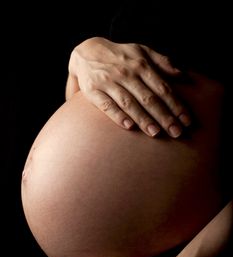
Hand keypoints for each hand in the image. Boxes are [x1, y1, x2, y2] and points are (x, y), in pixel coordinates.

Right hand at [66, 37, 190, 137]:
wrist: (86, 51)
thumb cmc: (120, 56)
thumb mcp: (142, 51)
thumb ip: (163, 62)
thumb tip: (183, 75)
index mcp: (141, 65)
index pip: (163, 88)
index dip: (176, 105)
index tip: (186, 121)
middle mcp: (126, 73)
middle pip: (149, 98)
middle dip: (164, 117)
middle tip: (176, 133)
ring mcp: (109, 82)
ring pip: (129, 103)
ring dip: (143, 119)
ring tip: (155, 133)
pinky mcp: (93, 91)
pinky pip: (106, 105)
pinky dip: (117, 116)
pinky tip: (128, 127)